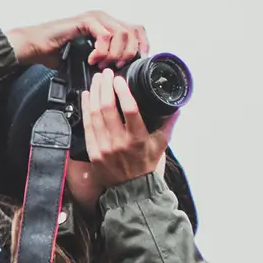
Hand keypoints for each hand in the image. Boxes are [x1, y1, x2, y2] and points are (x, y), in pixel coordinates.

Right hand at [6, 11, 146, 69]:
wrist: (35, 47)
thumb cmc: (56, 53)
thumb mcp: (87, 60)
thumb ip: (104, 61)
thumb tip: (118, 74)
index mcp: (107, 26)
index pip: (136, 30)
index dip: (142, 46)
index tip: (137, 63)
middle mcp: (103, 19)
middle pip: (132, 31)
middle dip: (128, 53)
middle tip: (116, 66)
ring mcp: (95, 18)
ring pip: (121, 33)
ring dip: (114, 53)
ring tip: (102, 64)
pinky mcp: (85, 21)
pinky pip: (104, 34)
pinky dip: (102, 50)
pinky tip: (92, 59)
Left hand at [83, 68, 177, 190]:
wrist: (131, 189)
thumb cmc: (146, 164)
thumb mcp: (161, 144)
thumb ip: (169, 123)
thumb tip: (177, 105)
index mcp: (138, 139)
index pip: (130, 110)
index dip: (123, 91)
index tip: (119, 78)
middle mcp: (119, 142)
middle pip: (107, 108)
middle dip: (105, 86)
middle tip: (106, 73)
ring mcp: (104, 147)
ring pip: (95, 114)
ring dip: (94, 93)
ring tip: (96, 80)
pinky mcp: (93, 152)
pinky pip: (86, 125)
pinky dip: (85, 108)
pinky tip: (86, 96)